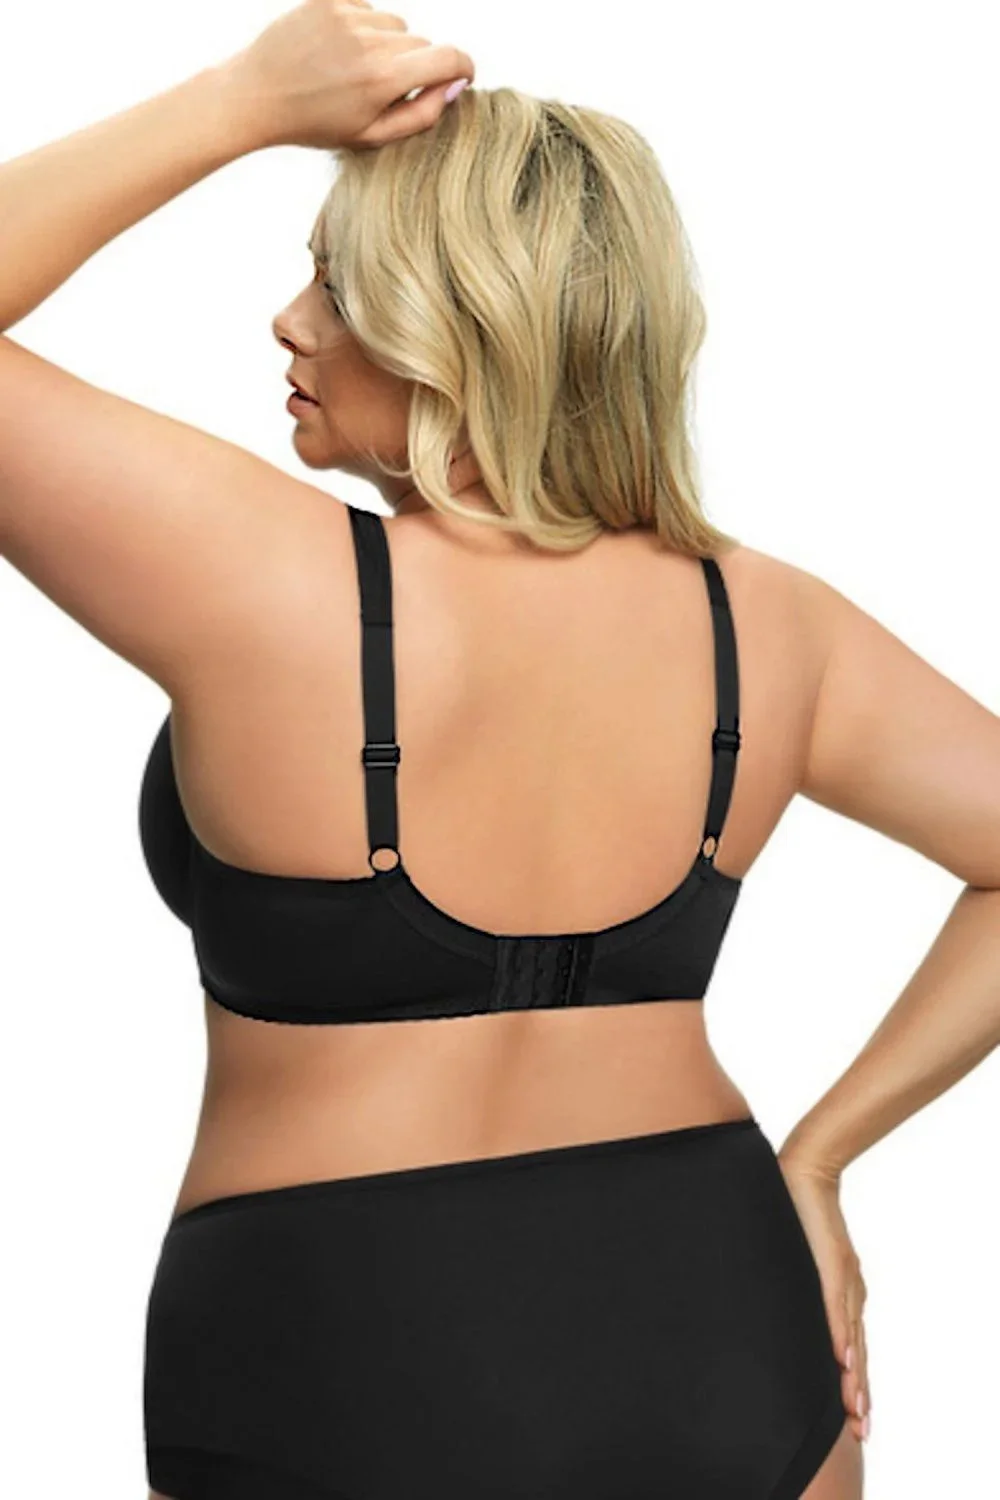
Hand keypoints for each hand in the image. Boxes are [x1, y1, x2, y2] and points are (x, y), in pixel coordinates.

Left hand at [226, 0, 474, 150]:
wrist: (256, 95)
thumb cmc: (314, 123)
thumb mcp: (370, 136)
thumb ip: (420, 115)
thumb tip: (454, 86)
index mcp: (383, 81)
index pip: (450, 58)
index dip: (464, 68)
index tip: (461, 76)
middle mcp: (370, 42)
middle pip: (422, 42)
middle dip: (413, 64)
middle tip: (380, 88)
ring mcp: (348, 16)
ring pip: (396, 24)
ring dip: (387, 44)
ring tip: (354, 68)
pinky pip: (369, 6)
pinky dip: (363, 25)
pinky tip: (339, 47)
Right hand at [776, 1149, 870, 1442]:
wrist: (805, 1167)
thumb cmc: (795, 1209)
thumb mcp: (795, 1255)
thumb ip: (791, 1282)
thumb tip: (765, 1300)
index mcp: (840, 1292)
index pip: (851, 1347)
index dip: (853, 1383)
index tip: (855, 1419)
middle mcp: (848, 1291)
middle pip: (857, 1352)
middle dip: (857, 1393)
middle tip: (860, 1429)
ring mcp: (842, 1277)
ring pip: (851, 1337)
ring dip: (853, 1376)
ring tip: (855, 1410)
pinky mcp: (831, 1262)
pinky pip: (836, 1306)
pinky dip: (840, 1335)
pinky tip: (842, 1360)